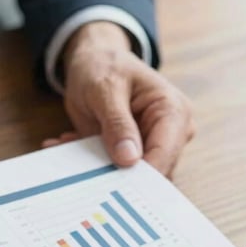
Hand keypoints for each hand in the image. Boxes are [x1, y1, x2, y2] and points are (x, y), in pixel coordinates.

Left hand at [44, 21, 194, 177]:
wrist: (94, 61)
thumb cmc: (105, 66)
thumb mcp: (105, 89)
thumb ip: (117, 123)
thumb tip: (129, 159)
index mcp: (174, 112)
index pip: (165, 154)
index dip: (142, 175)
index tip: (113, 186)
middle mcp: (171, 133)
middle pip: (152, 173)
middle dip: (116, 174)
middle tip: (82, 166)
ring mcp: (153, 147)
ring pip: (133, 178)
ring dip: (98, 168)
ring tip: (71, 143)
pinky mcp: (134, 156)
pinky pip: (116, 172)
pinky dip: (91, 163)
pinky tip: (71, 142)